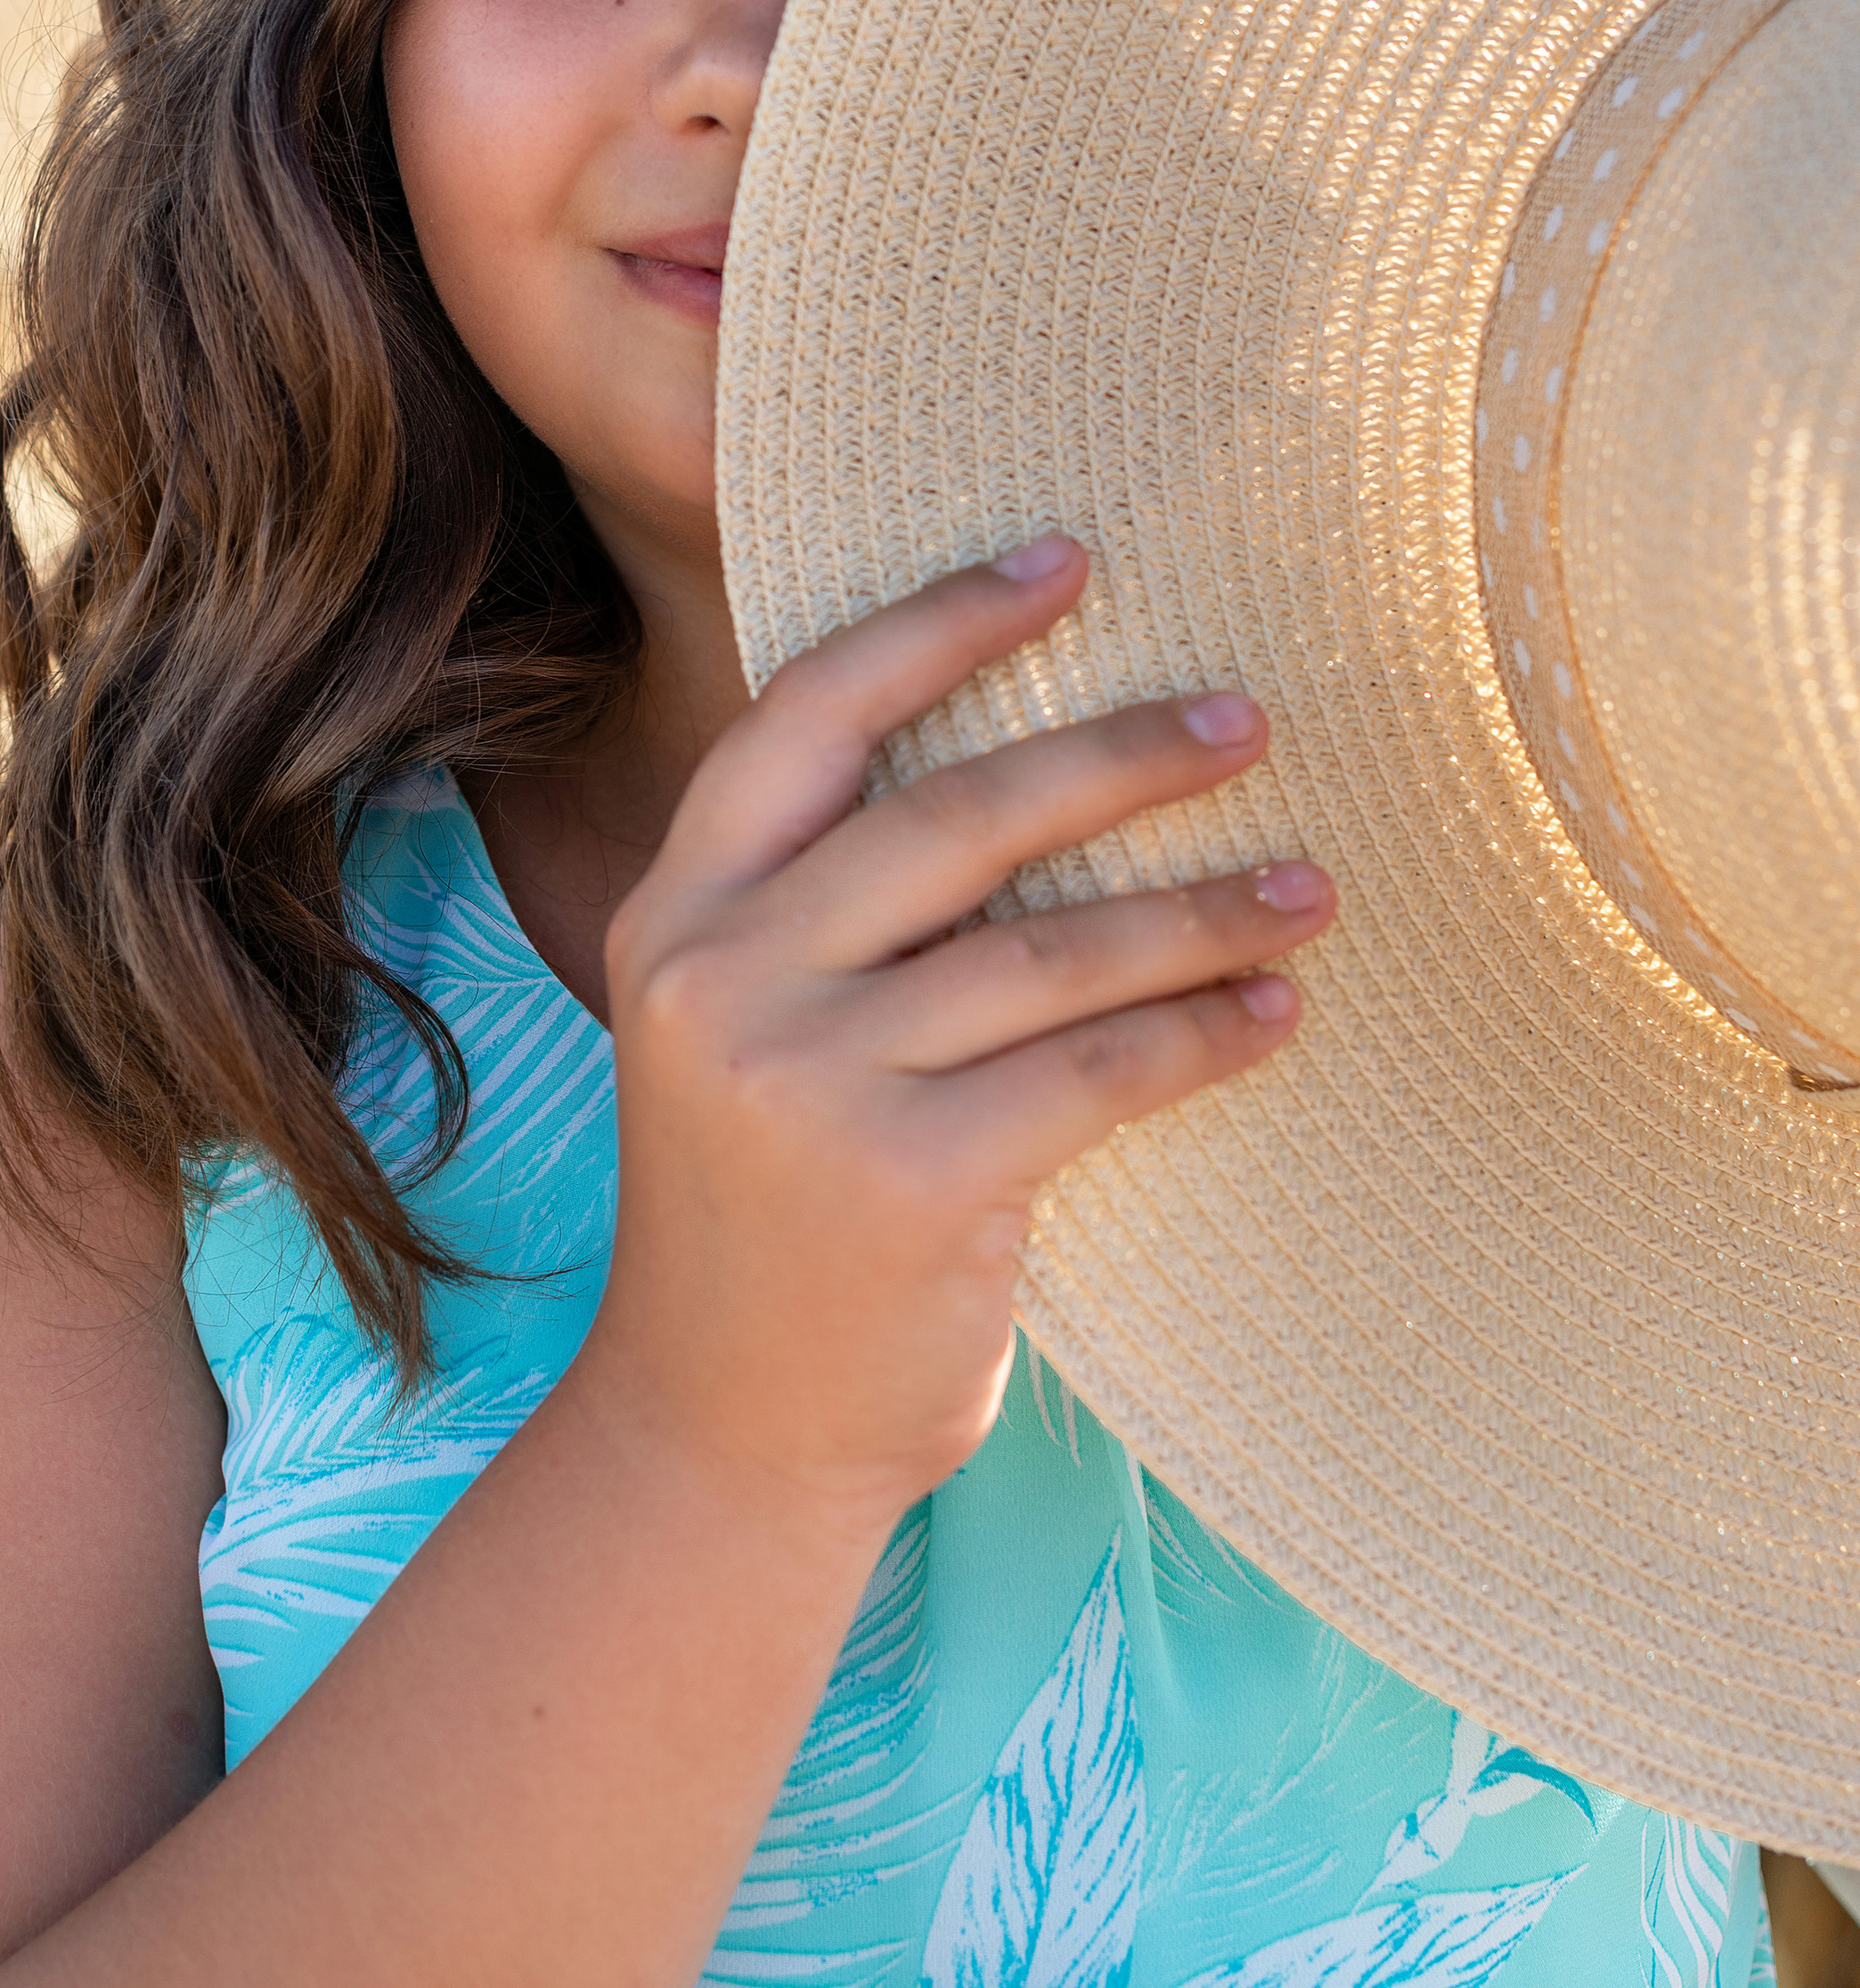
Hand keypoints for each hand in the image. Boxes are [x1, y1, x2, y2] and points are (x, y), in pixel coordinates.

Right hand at [579, 536, 1329, 1537]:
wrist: (722, 1427)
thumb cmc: (768, 1206)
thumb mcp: (741, 1028)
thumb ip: (825, 906)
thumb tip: (1032, 764)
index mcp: (675, 909)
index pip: (808, 715)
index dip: (940, 622)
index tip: (1067, 560)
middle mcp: (723, 977)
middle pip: (955, 812)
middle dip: (1119, 753)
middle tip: (1243, 716)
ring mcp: (807, 1081)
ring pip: (1051, 947)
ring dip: (1203, 906)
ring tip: (1312, 882)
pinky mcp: (909, 1182)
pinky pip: (1096, 1072)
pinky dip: (1202, 1034)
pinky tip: (1276, 1014)